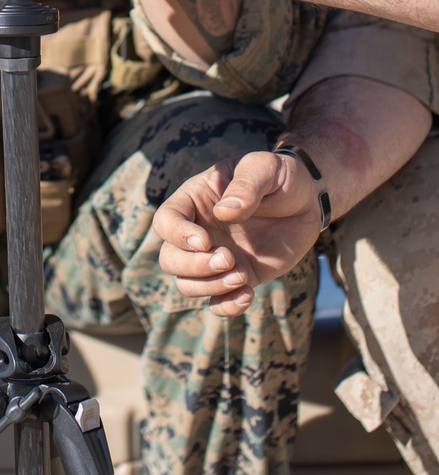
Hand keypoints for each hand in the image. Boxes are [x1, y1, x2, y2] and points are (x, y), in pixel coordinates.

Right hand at [152, 151, 323, 314]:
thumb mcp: (265, 168)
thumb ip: (246, 186)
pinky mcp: (237, 276)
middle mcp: (199, 231)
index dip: (178, 235)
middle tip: (229, 259)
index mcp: (195, 199)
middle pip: (170, 258)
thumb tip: (223, 212)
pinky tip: (248, 296)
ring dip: (210, 287)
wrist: (307, 202)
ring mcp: (216, 257)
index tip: (207, 242)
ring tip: (242, 277)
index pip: (166, 220)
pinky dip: (227, 306)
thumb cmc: (280, 176)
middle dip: (194, 266)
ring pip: (187, 284)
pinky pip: (217, 302)